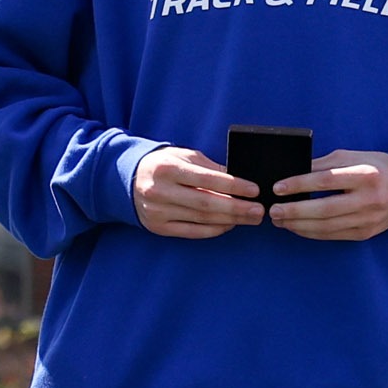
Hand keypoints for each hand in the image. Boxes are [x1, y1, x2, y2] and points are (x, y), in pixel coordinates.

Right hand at [132, 147, 263, 237]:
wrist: (127, 179)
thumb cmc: (163, 164)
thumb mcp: (184, 156)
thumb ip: (210, 167)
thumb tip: (240, 178)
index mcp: (168, 169)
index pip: (208, 179)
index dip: (234, 186)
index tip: (255, 190)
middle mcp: (160, 191)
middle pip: (206, 203)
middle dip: (237, 208)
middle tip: (259, 210)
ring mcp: (157, 212)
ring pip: (201, 219)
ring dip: (230, 220)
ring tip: (250, 218)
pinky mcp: (157, 227)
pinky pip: (191, 231)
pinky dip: (213, 230)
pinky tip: (229, 225)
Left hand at [268, 149, 387, 240]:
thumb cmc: (377, 167)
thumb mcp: (354, 157)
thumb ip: (325, 164)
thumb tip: (292, 174)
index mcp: (365, 174)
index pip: (326, 180)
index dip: (299, 184)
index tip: (278, 187)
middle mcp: (369, 198)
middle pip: (324, 209)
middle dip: (294, 211)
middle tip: (273, 210)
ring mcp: (368, 219)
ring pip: (326, 226)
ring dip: (298, 224)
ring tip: (280, 220)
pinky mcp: (366, 233)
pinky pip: (333, 235)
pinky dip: (312, 232)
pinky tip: (298, 227)